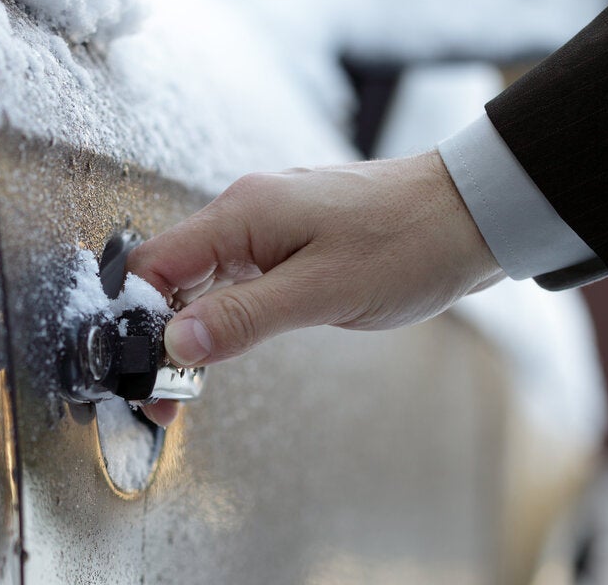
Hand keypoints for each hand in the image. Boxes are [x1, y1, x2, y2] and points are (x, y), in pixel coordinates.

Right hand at [132, 151, 502, 426]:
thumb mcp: (322, 291)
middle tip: (165, 395)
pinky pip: (237, 278)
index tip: (142, 371)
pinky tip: (224, 345)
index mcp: (242, 213)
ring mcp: (268, 224)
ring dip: (191, 328)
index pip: (154, 264)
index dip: (136, 320)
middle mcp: (246, 212)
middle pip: (172, 273)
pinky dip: (223, 315)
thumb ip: (242, 318)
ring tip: (187, 383)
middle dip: (159, 335)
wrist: (471, 213)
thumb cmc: (408, 242)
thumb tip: (175, 344)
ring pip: (203, 279)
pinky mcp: (290, 240)